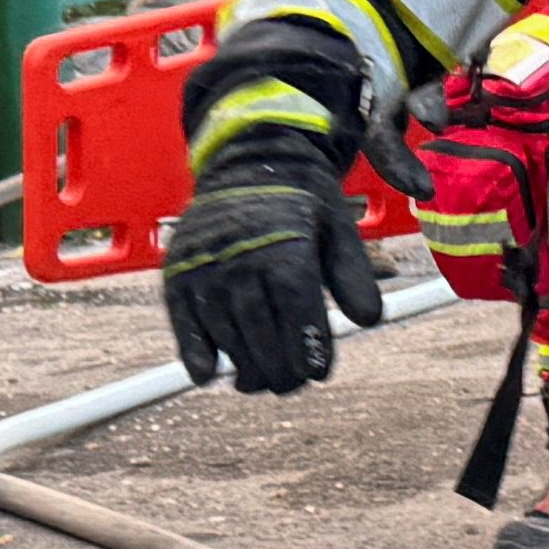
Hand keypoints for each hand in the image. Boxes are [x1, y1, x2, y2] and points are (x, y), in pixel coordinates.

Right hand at [162, 146, 384, 394]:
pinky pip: (185, 327)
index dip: (310, 350)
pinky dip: (196, 354)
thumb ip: (353, 275)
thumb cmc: (302, 202)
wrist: (248, 165)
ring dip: (245, 368)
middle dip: (281, 370)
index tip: (318, 372)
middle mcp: (242, 265)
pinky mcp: (178, 278)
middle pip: (262, 337)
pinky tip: (211, 374)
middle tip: (293, 383)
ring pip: (227, 339)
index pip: (299, 317)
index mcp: (287, 252)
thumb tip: (370, 320)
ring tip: (262, 381)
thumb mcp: (338, 228)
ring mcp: (206, 273)